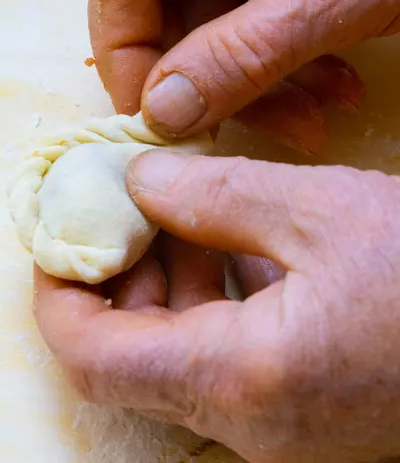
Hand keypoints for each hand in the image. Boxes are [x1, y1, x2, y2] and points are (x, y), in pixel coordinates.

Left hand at [35, 149, 399, 462]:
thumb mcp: (319, 210)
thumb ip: (212, 195)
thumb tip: (138, 181)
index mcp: (242, 381)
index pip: (93, 356)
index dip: (60, 291)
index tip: (62, 230)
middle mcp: (249, 424)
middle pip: (128, 356)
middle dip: (115, 276)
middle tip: (126, 206)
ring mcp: (275, 424)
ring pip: (173, 356)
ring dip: (163, 282)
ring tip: (177, 213)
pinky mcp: (298, 406)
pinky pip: (220, 358)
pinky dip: (206, 299)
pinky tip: (228, 245)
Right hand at [84, 0, 397, 143]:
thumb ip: (246, 52)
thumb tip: (163, 114)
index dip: (125, 46)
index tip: (155, 116)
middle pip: (167, 10)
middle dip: (203, 84)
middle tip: (230, 136)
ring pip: (216, 35)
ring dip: (258, 91)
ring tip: (313, 124)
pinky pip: (258, 36)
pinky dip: (289, 75)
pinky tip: (335, 93)